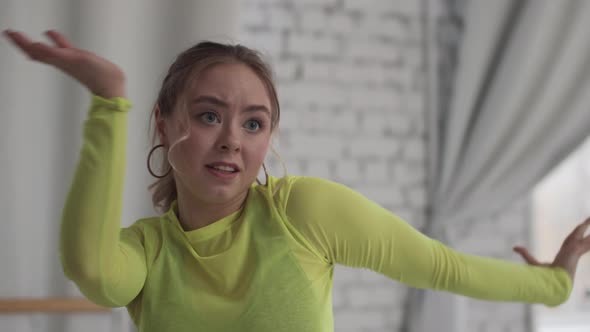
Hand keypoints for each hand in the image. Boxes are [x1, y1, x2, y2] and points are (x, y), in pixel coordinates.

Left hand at [3, 29, 125, 97]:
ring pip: (47, 50)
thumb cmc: (96, 76)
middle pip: (36, 51)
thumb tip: (34, 45)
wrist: (112, 87)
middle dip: (23, 42)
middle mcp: (60, 60)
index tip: (8, 33)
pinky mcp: (80, 58)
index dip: (21, 41)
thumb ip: (55, 52)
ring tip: (28, 37)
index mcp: (57, 60)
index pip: (33, 50)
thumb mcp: (74, 60)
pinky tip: (52, 34)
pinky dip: (55, 40)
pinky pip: (63, 47)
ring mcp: (69, 60)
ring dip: (37, 42)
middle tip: (11, 33)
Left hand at [514, 217, 589, 282]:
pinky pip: (587, 241)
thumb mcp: (532, 263)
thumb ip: (525, 254)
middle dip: (583, 228)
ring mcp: (575, 251)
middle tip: (589, 220)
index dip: (573, 238)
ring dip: (588, 227)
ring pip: (585, 237)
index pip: (569, 242)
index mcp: (564, 255)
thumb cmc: (546, 278)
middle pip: (578, 236)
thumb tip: (514, 247)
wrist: (555, 285)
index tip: (578, 232)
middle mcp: (572, 252)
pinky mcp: (576, 251)